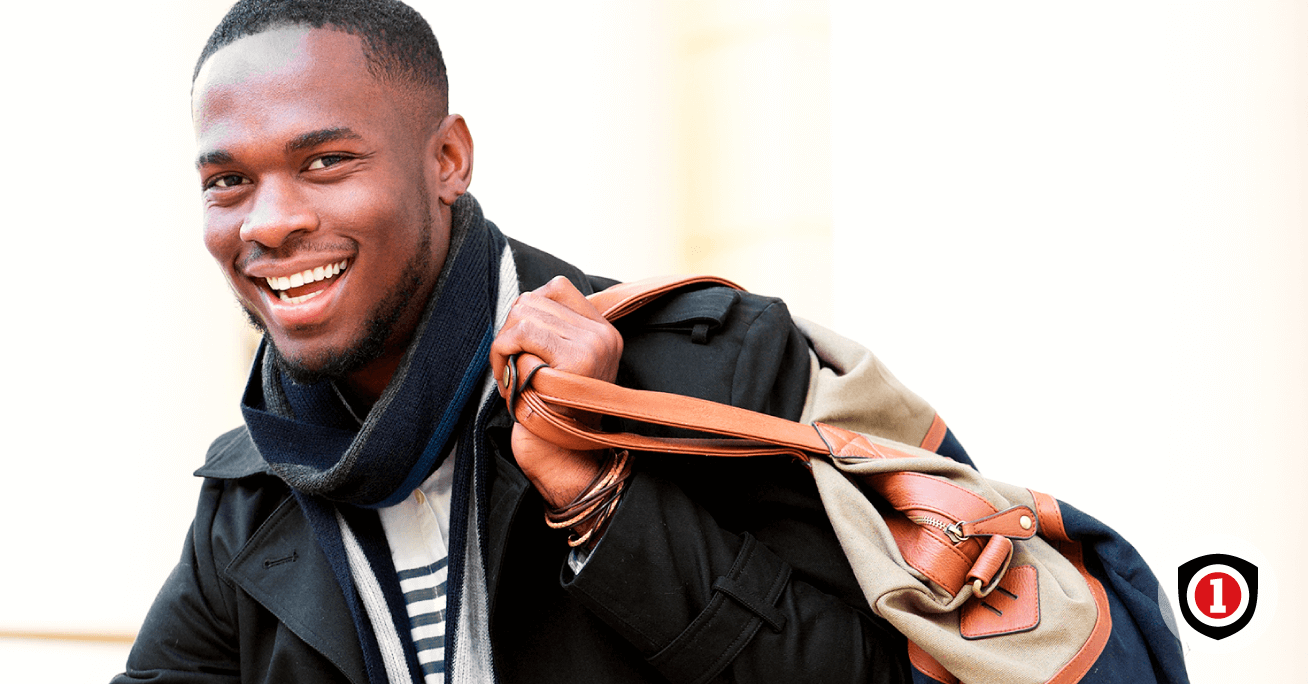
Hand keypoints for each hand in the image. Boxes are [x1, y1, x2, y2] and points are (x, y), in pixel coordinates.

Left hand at [489, 276, 623, 507]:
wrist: (563, 457)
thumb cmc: (552, 413)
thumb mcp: (560, 365)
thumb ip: (553, 332)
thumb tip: (522, 302)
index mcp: (604, 332)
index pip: (557, 287)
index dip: (528, 307)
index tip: (520, 341)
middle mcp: (603, 336)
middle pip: (533, 300)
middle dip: (509, 329)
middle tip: (507, 363)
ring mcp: (592, 347)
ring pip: (523, 316)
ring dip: (503, 345)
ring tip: (507, 374)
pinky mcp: (574, 362)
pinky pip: (520, 339)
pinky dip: (503, 357)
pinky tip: (507, 381)